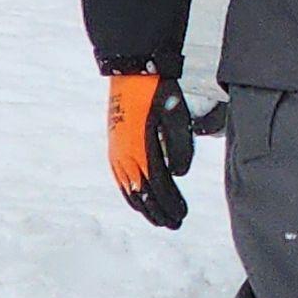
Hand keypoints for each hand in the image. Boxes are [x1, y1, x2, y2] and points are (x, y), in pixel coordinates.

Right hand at [107, 69, 194, 227]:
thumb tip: (178, 175)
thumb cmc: (158, 92)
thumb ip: (178, 146)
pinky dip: (132, 194)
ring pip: (129, 189)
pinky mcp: (116, 147)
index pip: (157, 186)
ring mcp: (117, 152)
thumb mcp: (175, 114)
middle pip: (142, 194)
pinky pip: (121, 179)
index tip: (182, 216)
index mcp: (140, 149)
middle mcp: (125, 155)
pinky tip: (140, 201)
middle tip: (174, 224)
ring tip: (160, 219)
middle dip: (158, 211)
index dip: (170, 203)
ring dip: (146, 207)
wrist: (132, 73)